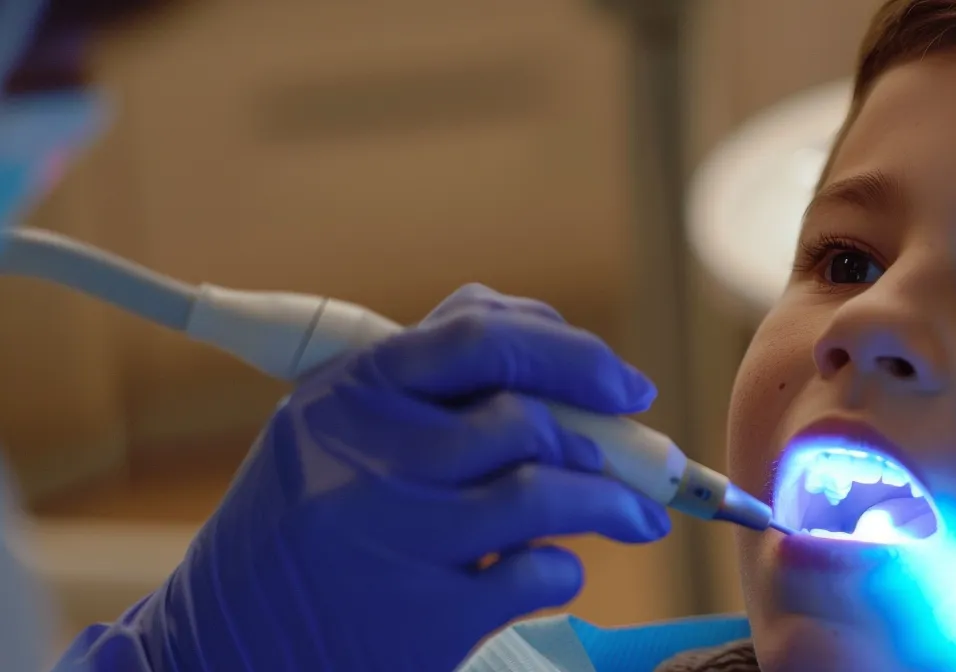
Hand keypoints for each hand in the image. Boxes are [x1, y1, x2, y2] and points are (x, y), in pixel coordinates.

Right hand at [61, 284, 671, 671]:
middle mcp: (370, 457)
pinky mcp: (422, 616)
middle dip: (609, 441)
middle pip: (528, 420)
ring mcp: (395, 537)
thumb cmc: (308, 522)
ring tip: (634, 518)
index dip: (574, 354)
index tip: (626, 387)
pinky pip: (537, 573)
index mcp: (353, 391)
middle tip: (647, 464)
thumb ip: (438, 379)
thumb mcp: (341, 425)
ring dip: (612, 505)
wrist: (222, 644)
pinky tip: (550, 570)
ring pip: (548, 494)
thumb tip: (573, 360)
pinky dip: (564, 570)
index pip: (482, 337)